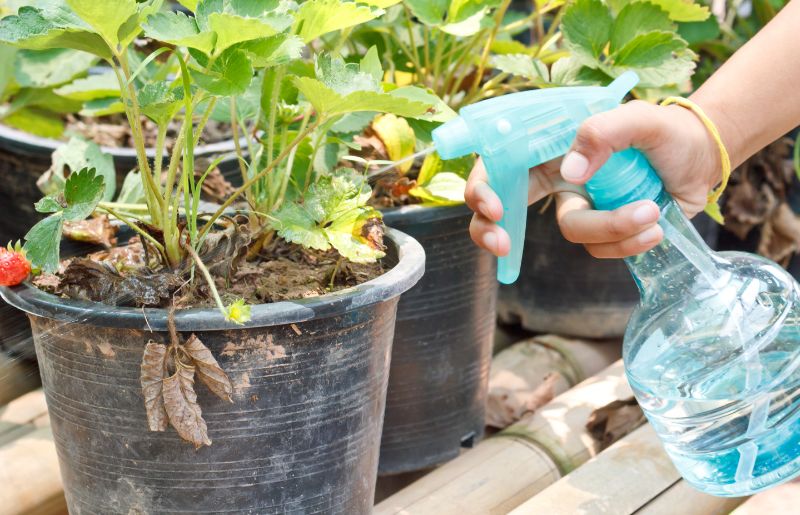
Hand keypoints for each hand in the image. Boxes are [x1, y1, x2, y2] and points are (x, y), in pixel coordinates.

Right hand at [465, 100, 720, 258]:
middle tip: (502, 247)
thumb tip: (570, 173)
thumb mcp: (639, 118)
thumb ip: (602, 132)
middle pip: (503, 215)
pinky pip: (601, 250)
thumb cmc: (667, 131)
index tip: (496, 209)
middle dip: (493, 233)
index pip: (498, 167)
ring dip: (611, 228)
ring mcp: (581, 208)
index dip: (482, 190)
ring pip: (571, 233)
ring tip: (651, 212)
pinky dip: (629, 242)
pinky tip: (656, 227)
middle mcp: (557, 180)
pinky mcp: (605, 232)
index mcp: (550, 148)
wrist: (704, 158)